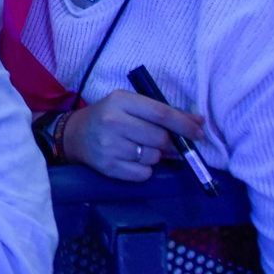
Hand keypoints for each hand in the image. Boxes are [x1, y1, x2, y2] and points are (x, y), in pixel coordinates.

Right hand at [60, 90, 204, 181]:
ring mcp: (109, 145)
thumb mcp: (131, 106)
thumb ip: (164, 113)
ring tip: (139, 149)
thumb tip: (199, 122)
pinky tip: (132, 160)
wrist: (74, 135)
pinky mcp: (107, 166)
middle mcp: (113, 122)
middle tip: (162, 143)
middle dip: (168, 143)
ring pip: (152, 157)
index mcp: (121, 100)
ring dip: (154, 156)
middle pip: (160, 138)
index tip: (199, 133)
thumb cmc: (108, 117)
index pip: (161, 113)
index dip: (185, 125)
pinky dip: (144, 170)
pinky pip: (143, 174)